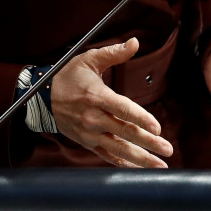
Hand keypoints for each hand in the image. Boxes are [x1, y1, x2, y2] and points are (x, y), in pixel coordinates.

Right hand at [50, 37, 172, 167]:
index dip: (141, 119)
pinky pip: (107, 156)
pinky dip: (123, 164)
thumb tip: (135, 42)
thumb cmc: (69, 76)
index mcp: (97, 97)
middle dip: (148, 143)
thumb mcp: (90, 59)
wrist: (43, 98)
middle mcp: (94, 118)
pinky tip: (139, 168)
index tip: (157, 128)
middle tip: (168, 149)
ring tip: (160, 165)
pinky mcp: (87, 143)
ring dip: (141, 159)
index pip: (123, 110)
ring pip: (119, 149)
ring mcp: (90, 133)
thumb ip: (114, 53)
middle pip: (125, 133)